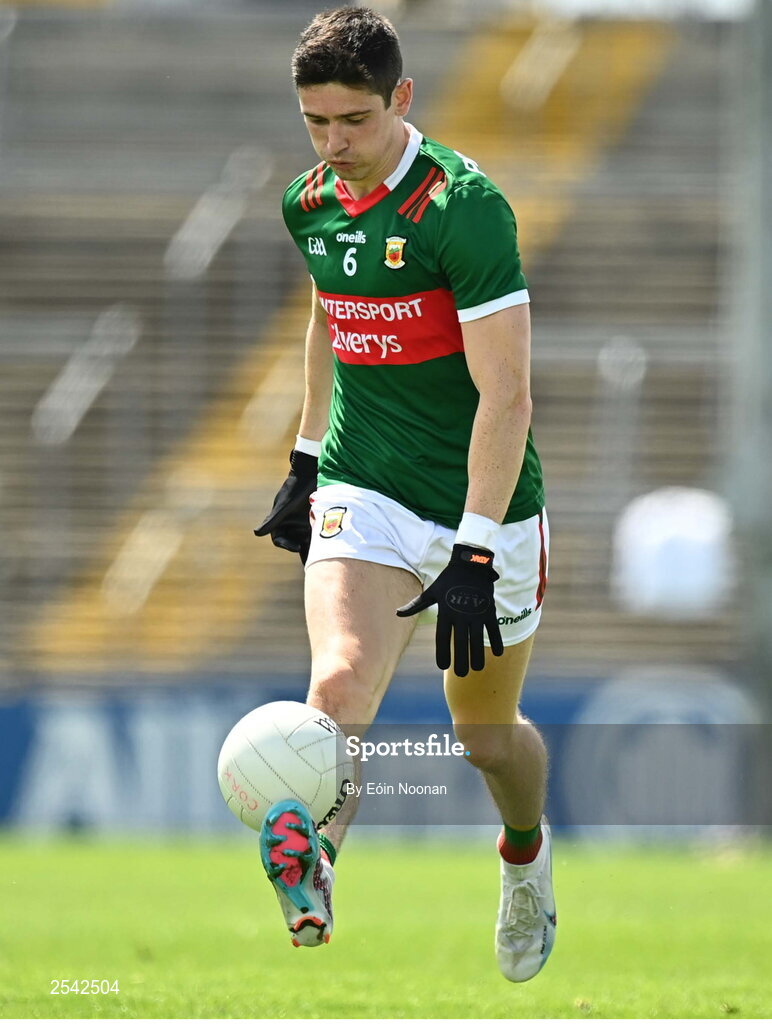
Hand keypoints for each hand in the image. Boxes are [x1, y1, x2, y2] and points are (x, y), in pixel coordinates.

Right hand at [254, 449, 316, 563]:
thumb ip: (272, 520)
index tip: (297, 547)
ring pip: (307, 540)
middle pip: (294, 542)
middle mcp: (291, 523)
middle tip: (312, 563)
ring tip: (324, 557)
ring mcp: (303, 521)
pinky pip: (318, 533)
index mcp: (280, 521)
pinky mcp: (316, 519)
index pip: (279, 539)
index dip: (286, 545)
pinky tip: (331, 546)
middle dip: (302, 551)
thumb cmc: (295, 488)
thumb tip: (256, 533)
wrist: (312, 473)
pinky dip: (322, 540)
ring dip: (314, 548)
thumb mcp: (284, 506)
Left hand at [396, 544, 503, 676]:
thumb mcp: (431, 592)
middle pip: (461, 642)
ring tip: (477, 668)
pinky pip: (493, 628)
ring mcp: (476, 612)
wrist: (470, 564)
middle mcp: (461, 614)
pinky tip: (497, 655)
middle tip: (462, 674)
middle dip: (461, 660)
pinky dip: (496, 641)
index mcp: (445, 611)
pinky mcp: (489, 609)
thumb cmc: (448, 580)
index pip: (442, 637)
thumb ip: (416, 605)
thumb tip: (397, 613)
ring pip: (478, 639)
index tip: (443, 666)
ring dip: (478, 655)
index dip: (443, 653)